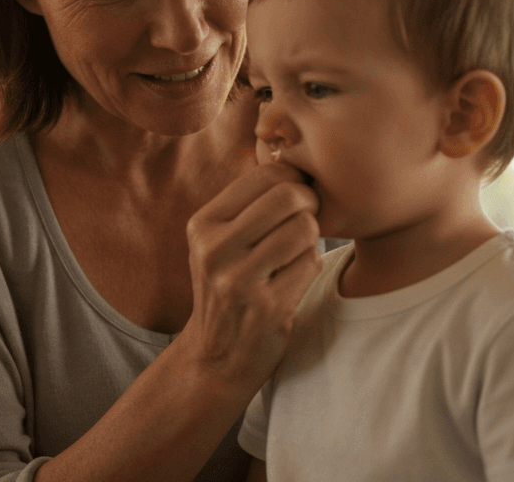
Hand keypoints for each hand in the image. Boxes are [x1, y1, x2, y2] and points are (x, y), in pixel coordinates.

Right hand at [178, 162, 321, 395]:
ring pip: (304, 228)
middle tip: (307, 217)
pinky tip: (293, 278)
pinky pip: (311, 262)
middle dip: (309, 203)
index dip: (293, 178)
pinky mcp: (268, 306)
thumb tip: (295, 157)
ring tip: (296, 250)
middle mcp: (215, 249)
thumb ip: (247, 205)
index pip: (265, 174)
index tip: (297, 194)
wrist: (217, 356)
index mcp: (202, 225)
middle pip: (289, 196)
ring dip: (310, 238)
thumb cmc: (228, 287)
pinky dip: (310, 265)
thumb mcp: (217, 243)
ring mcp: (240, 280)